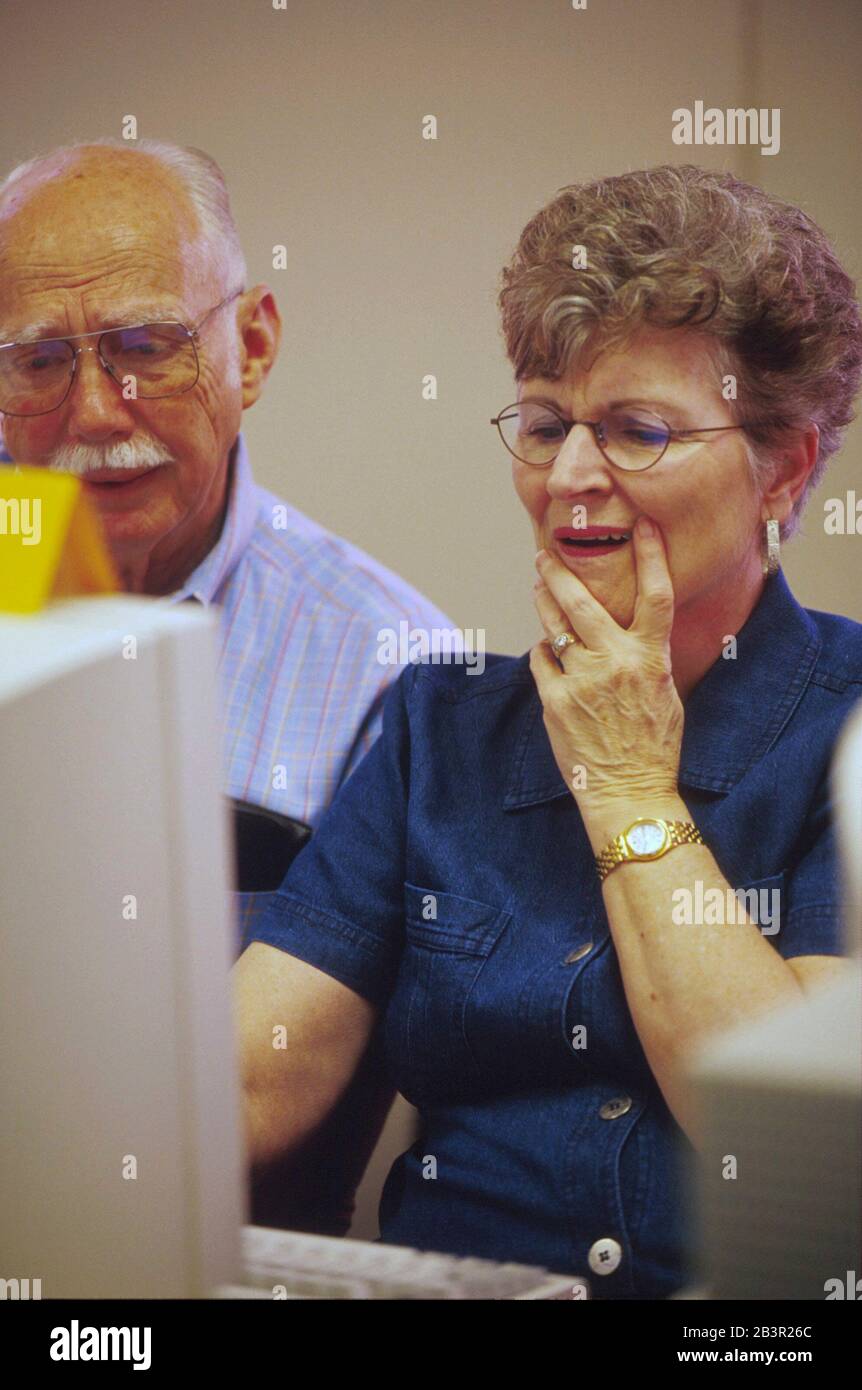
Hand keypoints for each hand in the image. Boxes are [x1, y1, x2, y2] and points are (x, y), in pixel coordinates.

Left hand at [529, 515, 683, 818]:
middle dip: (560, 572)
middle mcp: (616, 662)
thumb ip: (648, 656)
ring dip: (544, 602)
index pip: (655, 595)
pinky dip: (545, 654)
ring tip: (538, 587)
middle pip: (583, 601)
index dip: (651, 556)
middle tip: (545, 554)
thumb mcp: (666, 694)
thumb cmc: (653, 747)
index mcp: (651, 658)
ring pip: (555, 627)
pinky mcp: (555, 701)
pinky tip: (548, 653)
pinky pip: (543, 661)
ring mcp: (582, 680)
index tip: (642, 526)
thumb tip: (634, 629)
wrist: (630, 792)